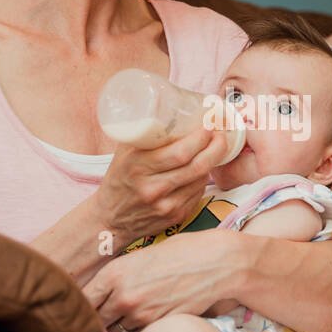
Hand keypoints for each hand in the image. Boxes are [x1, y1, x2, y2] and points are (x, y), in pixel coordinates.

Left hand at [82, 229, 242, 330]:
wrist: (214, 262)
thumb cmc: (180, 253)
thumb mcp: (140, 257)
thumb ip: (117, 277)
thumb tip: (101, 294)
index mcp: (113, 273)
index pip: (83, 299)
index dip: (84, 304)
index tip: (89, 305)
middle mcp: (122, 296)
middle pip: (96, 320)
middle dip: (102, 316)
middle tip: (114, 309)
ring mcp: (140, 314)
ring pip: (116, 331)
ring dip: (122, 324)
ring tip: (139, 308)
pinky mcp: (157, 326)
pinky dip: (141, 328)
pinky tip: (155, 312)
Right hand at [92, 125, 231, 248]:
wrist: (110, 219)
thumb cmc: (118, 180)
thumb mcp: (124, 154)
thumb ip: (145, 135)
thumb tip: (175, 113)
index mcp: (138, 166)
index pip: (180, 152)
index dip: (200, 138)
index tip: (208, 125)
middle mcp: (153, 188)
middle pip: (197, 166)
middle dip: (216, 147)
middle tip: (220, 134)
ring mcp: (166, 205)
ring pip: (201, 179)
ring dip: (211, 161)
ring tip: (213, 148)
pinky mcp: (176, 217)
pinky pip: (197, 193)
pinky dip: (202, 178)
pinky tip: (200, 169)